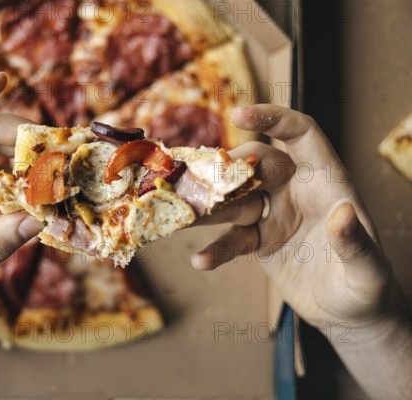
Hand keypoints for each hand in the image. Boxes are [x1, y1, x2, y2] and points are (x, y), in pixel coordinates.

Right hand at [191, 104, 403, 330]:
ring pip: (234, 200)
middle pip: (255, 165)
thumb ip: (356, 244)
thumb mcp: (368, 271)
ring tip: (180, 217)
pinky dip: (215, 250)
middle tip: (196, 183)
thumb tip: (343, 214)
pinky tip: (200, 261)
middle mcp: (295, 190)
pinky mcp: (259, 240)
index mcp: (325, 182)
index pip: (301, 135)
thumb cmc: (366, 287)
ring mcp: (274, 214)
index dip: (272, 119)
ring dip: (207, 208)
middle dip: (226, 171)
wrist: (347, 314)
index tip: (237, 115)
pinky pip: (231, 239)